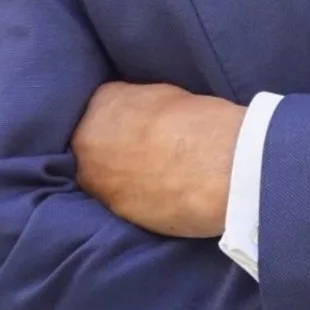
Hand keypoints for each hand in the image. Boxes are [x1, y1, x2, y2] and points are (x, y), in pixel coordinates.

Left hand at [71, 82, 245, 236]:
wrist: (222, 167)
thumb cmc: (204, 125)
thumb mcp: (166, 98)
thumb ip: (140, 107)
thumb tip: (140, 120)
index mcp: (102, 101)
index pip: (100, 108)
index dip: (120, 120)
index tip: (136, 128)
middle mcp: (87, 139)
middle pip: (91, 142)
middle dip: (111, 148)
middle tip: (141, 154)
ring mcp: (95, 178)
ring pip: (100, 176)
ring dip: (118, 177)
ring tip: (150, 178)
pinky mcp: (112, 211)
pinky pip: (116, 201)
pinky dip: (132, 199)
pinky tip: (156, 196)